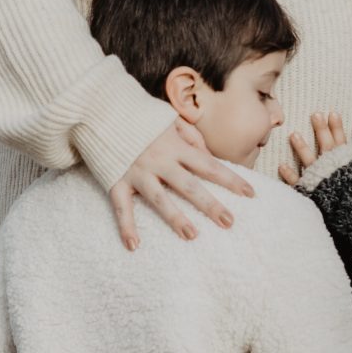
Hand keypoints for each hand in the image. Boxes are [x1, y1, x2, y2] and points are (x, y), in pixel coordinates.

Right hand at [110, 117, 255, 250]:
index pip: (210, 165)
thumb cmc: (140, 114)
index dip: (231, 180)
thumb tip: (208, 155)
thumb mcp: (170, 118)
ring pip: (160, 199)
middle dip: (211, 204)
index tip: (250, 193)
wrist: (101, 106)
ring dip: (176, 218)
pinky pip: (122, 207)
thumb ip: (191, 136)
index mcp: (176, 146)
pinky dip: (126, 226)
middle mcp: (160, 161)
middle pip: (190, 186)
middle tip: (230, 223)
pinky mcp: (116, 180)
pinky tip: (134, 245)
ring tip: (192, 235)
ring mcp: (137, 172)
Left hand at [279, 112, 346, 185]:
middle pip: (327, 146)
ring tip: (293, 134)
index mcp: (344, 164)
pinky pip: (298, 182)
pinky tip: (282, 166)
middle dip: (322, 130)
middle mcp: (331, 169)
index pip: (341, 143)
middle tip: (316, 115)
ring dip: (302, 147)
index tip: (332, 114)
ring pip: (310, 161)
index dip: (337, 129)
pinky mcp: (309, 191)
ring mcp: (318, 179)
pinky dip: (290, 174)